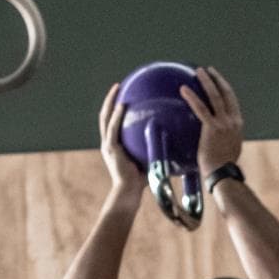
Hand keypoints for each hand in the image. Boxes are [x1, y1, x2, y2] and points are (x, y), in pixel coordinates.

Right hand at [99, 83, 145, 199]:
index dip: (115, 109)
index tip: (122, 96)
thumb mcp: (148, 160)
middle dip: (110, 99)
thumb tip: (173, 140)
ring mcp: (107, 145)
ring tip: (117, 88)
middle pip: (105, 115)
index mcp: (114, 145)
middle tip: (118, 86)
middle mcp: (108, 142)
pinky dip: (117, 116)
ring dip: (110, 101)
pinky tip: (123, 105)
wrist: (128, 193)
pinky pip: (113, 128)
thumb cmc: (140, 182)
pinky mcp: (110, 148)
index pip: (112, 123)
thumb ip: (154, 148)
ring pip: (105, 118)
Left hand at [179, 66, 244, 179]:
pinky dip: (192, 97)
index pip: (232, 101)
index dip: (225, 88)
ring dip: (207, 81)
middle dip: (217, 79)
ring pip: (215, 96)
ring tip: (199, 71)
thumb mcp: (229, 148)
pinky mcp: (212, 128)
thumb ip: (224, 137)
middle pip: (225, 94)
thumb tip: (216, 136)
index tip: (219, 80)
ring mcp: (223, 124)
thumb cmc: (223, 167)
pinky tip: (184, 89)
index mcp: (237, 125)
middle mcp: (232, 121)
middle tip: (208, 70)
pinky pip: (201, 108)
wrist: (223, 175)